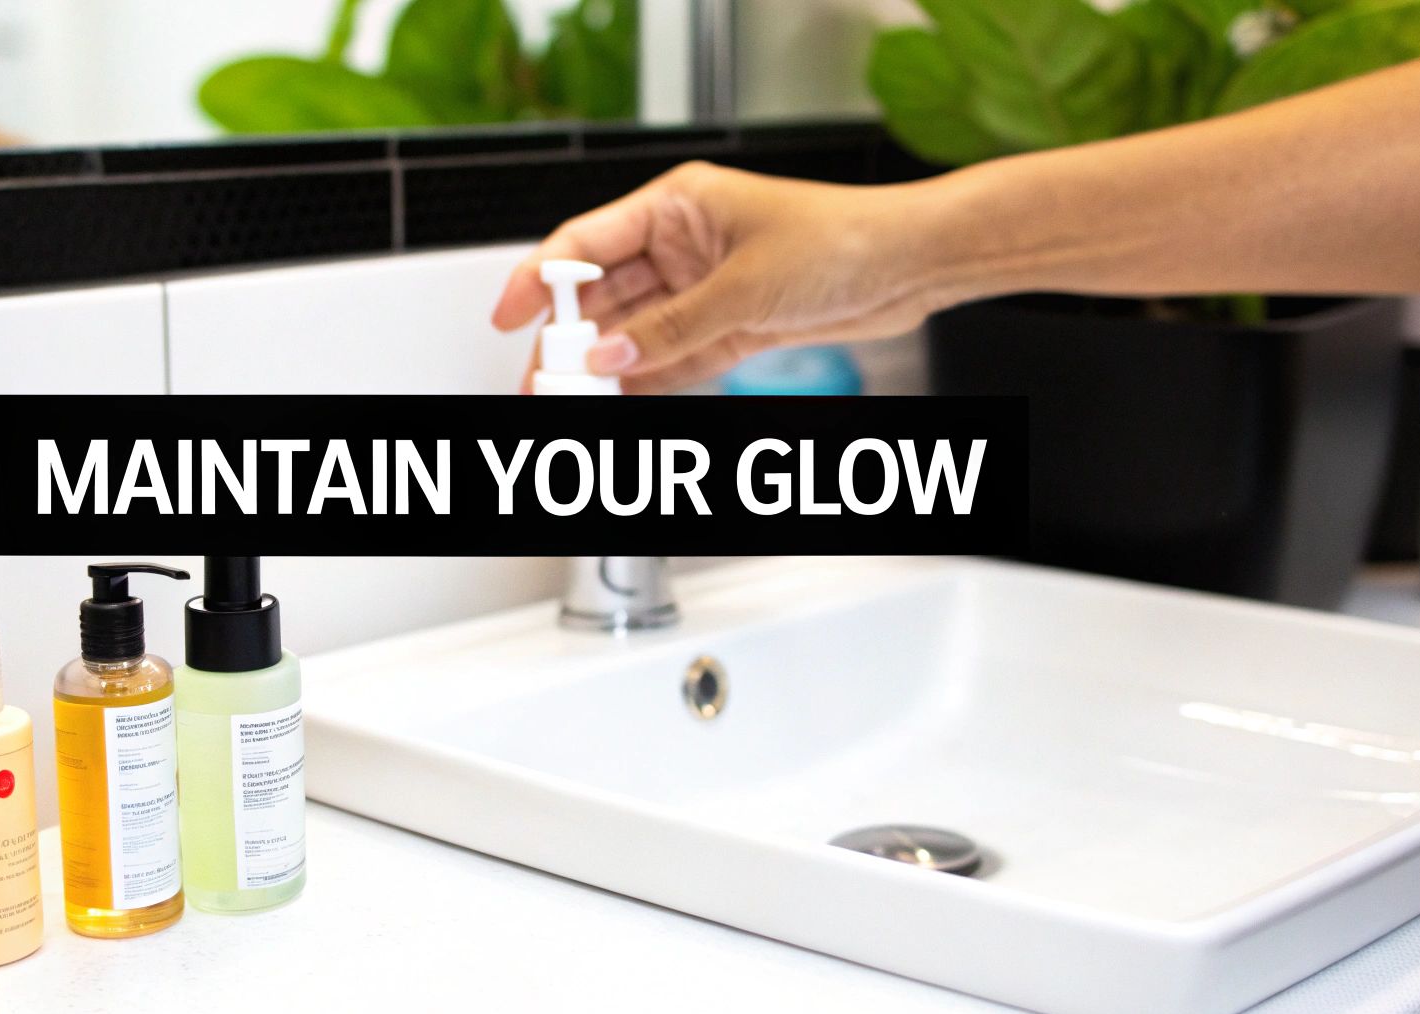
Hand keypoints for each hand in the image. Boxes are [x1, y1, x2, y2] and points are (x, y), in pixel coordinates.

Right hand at [491, 161, 939, 393]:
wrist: (910, 265)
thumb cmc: (845, 239)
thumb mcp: (746, 286)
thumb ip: (673, 327)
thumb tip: (611, 360)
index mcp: (677, 204)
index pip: (585, 243)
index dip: (539, 280)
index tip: (509, 316)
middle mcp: (684, 244)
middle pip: (604, 297)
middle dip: (571, 342)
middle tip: (546, 385)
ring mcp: (705, 287)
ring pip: (635, 333)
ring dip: (606, 370)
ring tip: (575, 404)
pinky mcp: (731, 326)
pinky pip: (672, 358)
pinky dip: (646, 382)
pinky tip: (621, 403)